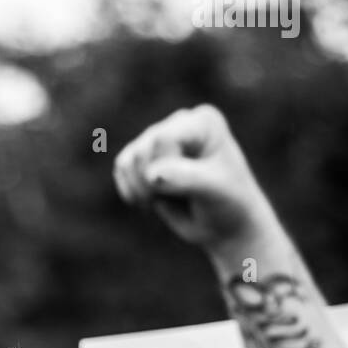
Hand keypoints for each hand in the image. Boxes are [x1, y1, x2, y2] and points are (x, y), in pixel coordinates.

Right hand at [113, 104, 276, 255]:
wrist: (225, 224)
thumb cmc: (227, 203)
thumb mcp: (213, 189)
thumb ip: (184, 177)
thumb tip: (151, 175)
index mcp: (201, 122)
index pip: (162, 138)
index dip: (164, 169)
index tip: (187, 189)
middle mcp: (179, 124)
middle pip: (142, 151)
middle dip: (150, 182)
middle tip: (174, 198)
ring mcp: (159, 140)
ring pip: (127, 160)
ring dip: (138, 189)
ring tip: (161, 200)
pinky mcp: (144, 159)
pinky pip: (120, 168)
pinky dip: (129, 190)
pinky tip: (150, 201)